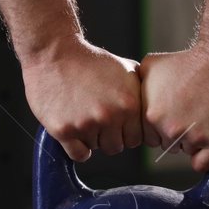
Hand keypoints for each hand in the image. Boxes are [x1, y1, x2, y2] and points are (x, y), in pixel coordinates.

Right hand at [22, 37, 141, 161]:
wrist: (53, 53)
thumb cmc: (88, 60)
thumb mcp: (124, 68)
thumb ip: (141, 90)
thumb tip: (155, 105)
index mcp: (128, 104)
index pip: (135, 138)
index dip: (124, 131)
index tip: (114, 122)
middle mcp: (110, 116)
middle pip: (116, 146)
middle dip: (107, 135)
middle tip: (95, 117)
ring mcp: (86, 124)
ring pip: (96, 148)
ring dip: (90, 137)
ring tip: (82, 115)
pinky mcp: (64, 130)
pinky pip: (78, 154)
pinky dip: (76, 147)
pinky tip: (74, 130)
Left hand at [139, 45, 208, 171]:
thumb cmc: (190, 61)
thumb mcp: (150, 67)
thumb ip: (137, 88)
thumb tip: (129, 101)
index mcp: (150, 115)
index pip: (150, 137)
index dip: (162, 127)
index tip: (175, 113)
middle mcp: (169, 128)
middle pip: (168, 145)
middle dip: (179, 133)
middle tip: (193, 112)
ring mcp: (193, 137)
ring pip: (188, 152)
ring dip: (195, 140)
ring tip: (205, 115)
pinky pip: (204, 164)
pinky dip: (206, 156)